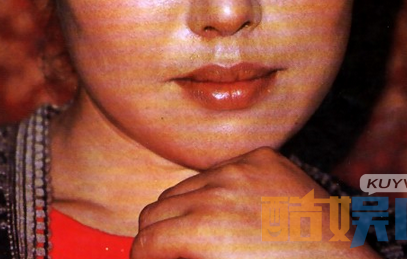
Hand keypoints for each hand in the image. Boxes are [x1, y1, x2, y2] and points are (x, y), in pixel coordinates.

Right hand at [131, 147, 379, 258]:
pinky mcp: (263, 157)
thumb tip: (165, 257)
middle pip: (157, 208)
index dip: (143, 258)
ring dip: (185, 209)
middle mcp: (219, 189)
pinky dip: (218, 189)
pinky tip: (236, 210)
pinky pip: (221, 169)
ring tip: (204, 233)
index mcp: (205, 229)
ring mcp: (242, 167)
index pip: (146, 239)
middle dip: (158, 234)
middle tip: (172, 253)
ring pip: (186, 185)